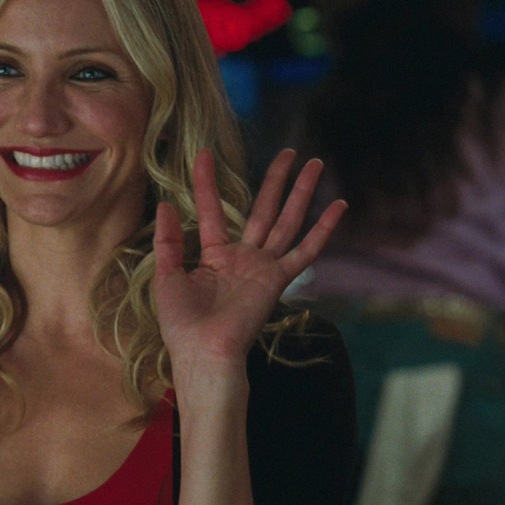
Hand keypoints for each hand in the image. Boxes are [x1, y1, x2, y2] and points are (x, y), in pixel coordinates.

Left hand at [153, 148, 345, 376]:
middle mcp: (243, 257)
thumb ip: (168, 241)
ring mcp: (263, 266)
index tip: (204, 153)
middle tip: (288, 152)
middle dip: (276, 180)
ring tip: (315, 163)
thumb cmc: (181, 322)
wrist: (202, 351)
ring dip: (301, 192)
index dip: (207, 183)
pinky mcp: (278, 279)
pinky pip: (305, 251)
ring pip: (287, 220)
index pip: (213, 209)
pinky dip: (323, 230)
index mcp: (214, 255)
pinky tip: (339, 207)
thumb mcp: (166, 276)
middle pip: (264, 209)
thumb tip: (165, 204)